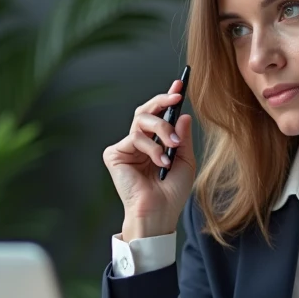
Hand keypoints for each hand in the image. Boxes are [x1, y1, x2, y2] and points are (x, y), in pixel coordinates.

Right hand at [101, 78, 196, 239]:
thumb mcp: (184, 160)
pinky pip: (134, 138)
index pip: (158, 115)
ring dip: (161, 130)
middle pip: (146, 111)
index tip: (180, 84)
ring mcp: (125, 148)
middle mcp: (137, 143)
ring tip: (171, 148)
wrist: (158, 213)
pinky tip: (159, 162)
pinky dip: (151, 148)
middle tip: (177, 97)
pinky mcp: (114, 155)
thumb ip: (182, 137)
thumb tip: (183, 114)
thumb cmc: (171, 193)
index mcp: (153, 143)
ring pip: (140, 121)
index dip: (167, 99)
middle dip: (163, 102)